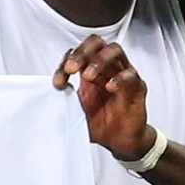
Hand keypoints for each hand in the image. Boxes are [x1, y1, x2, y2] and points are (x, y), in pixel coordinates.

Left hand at [53, 35, 153, 159]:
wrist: (118, 141)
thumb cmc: (99, 122)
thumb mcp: (75, 109)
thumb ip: (64, 97)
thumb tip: (47, 94)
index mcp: (89, 71)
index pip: (78, 52)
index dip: (65, 63)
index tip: (58, 82)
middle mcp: (107, 68)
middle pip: (97, 43)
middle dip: (82, 53)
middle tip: (71, 68)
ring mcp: (123, 75)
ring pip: (115, 51)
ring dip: (99, 60)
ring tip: (87, 75)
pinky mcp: (137, 88)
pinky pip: (131, 75)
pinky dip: (119, 78)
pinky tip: (109, 87)